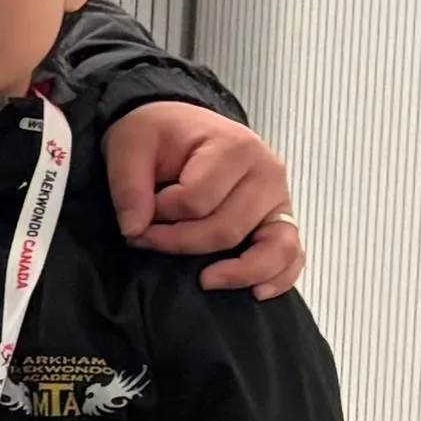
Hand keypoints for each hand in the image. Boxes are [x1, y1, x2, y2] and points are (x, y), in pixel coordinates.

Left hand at [105, 100, 302, 297]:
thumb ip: (128, 183)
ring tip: (204, 281)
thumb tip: (134, 227)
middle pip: (226, 229)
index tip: (140, 208)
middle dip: (180, 243)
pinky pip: (292, 256)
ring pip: (271, 248)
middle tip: (146, 239)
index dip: (160, 213)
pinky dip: (279, 277)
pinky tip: (256, 292)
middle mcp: (267, 173)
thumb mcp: (130, 143)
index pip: (196, 200)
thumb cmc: (162, 134)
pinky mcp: (281, 221)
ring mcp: (279, 199)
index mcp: (235, 147)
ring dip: (236, 271)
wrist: (182, 128)